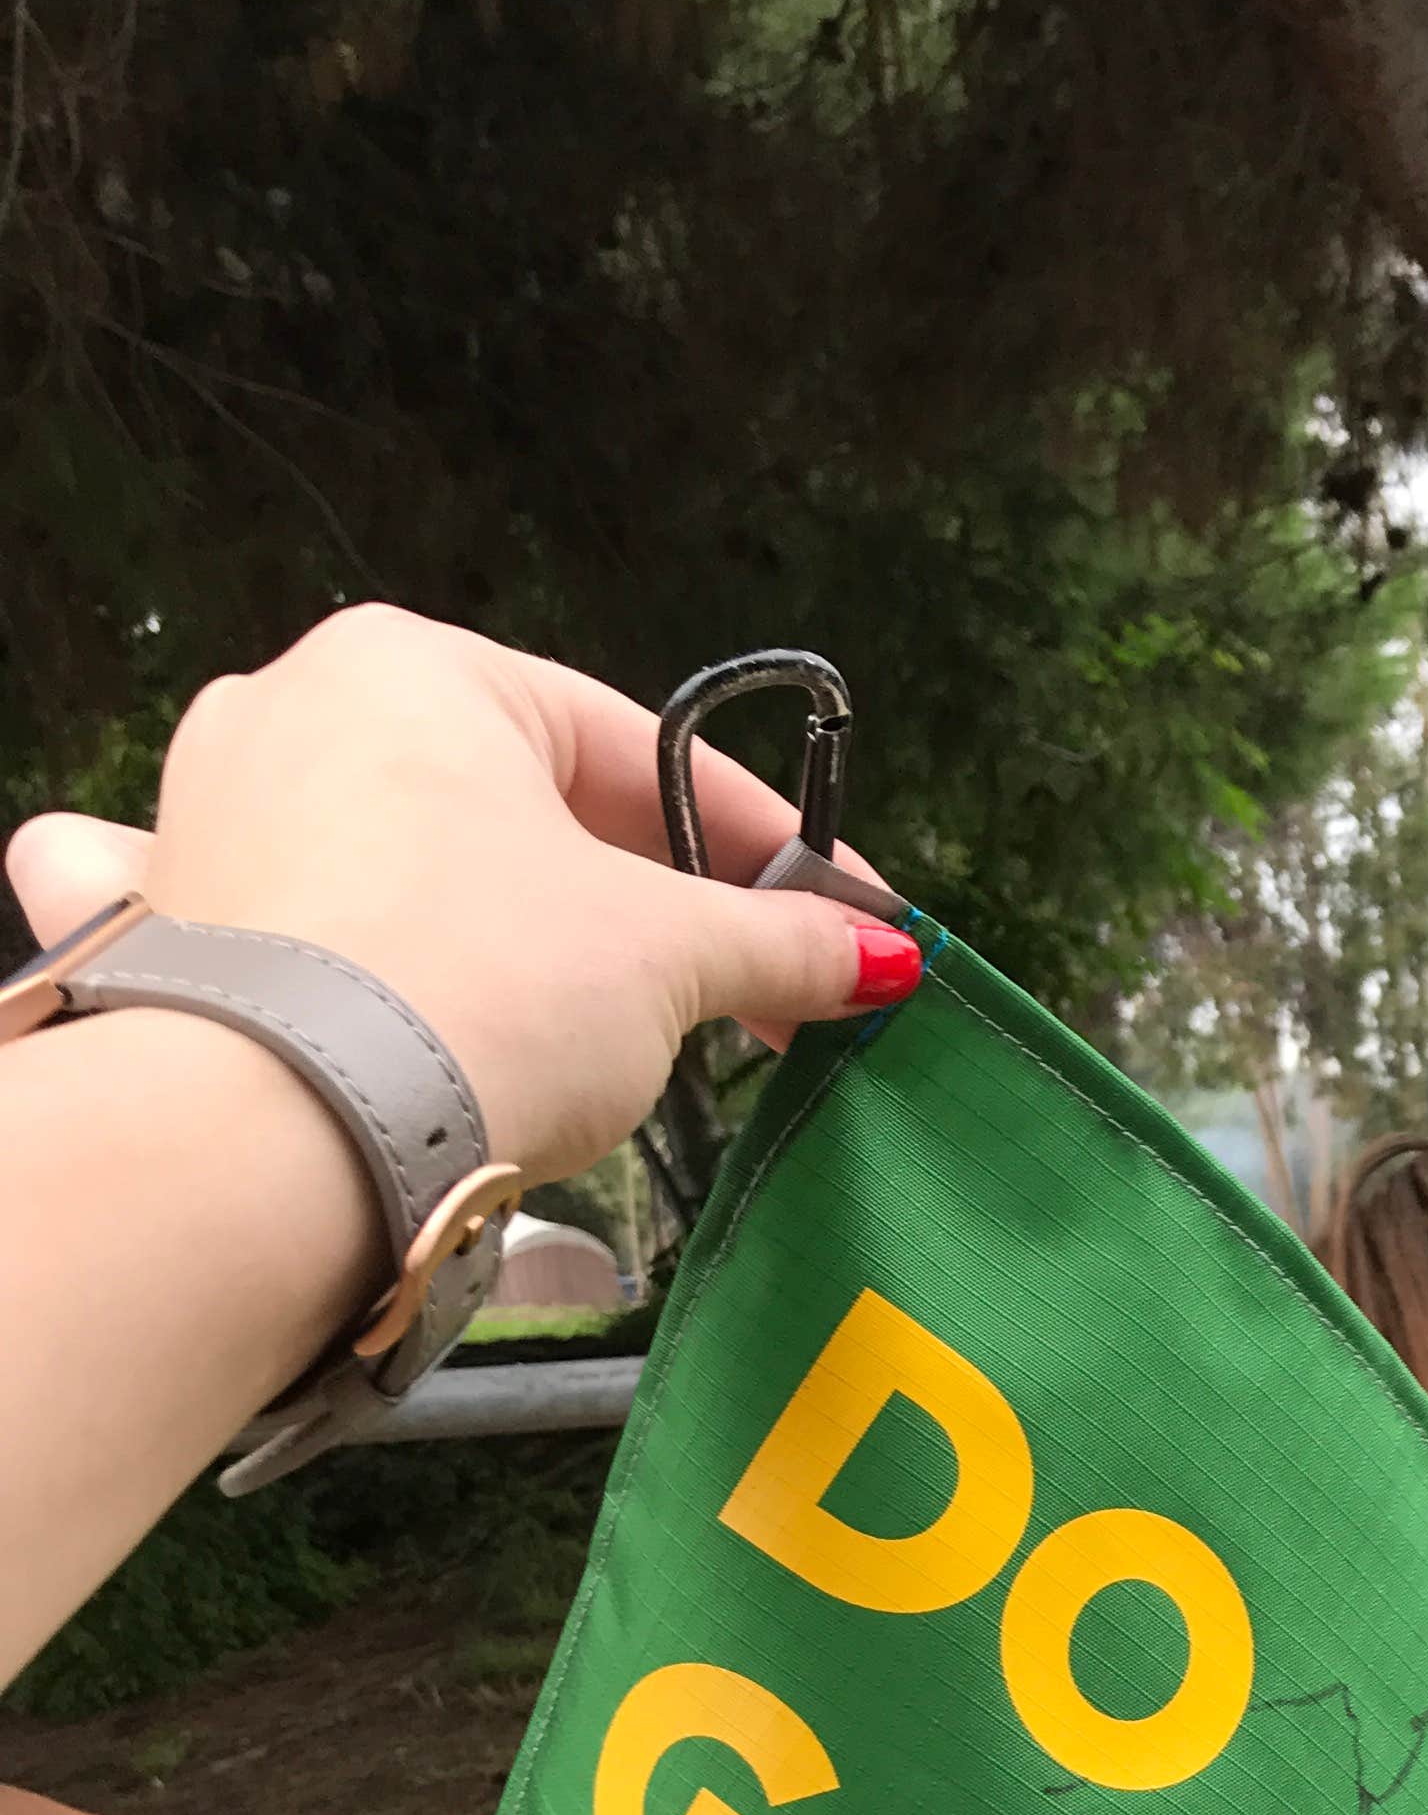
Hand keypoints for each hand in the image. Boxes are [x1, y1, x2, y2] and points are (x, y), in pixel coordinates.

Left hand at [4, 606, 918, 1189]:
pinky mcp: (166, 936)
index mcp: (417, 668)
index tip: (838, 921)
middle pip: (519, 808)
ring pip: (405, 864)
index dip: (759, 845)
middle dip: (642, 905)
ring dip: (510, 933)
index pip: (634, 748)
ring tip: (595, 1026)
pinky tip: (394, 1007)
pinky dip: (363, 960)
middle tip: (747, 998)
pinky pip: (294, 927)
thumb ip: (776, 940)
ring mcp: (212, 819)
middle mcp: (294, 712)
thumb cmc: (475, 996)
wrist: (273, 1146)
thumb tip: (874, 952)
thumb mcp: (665, 958)